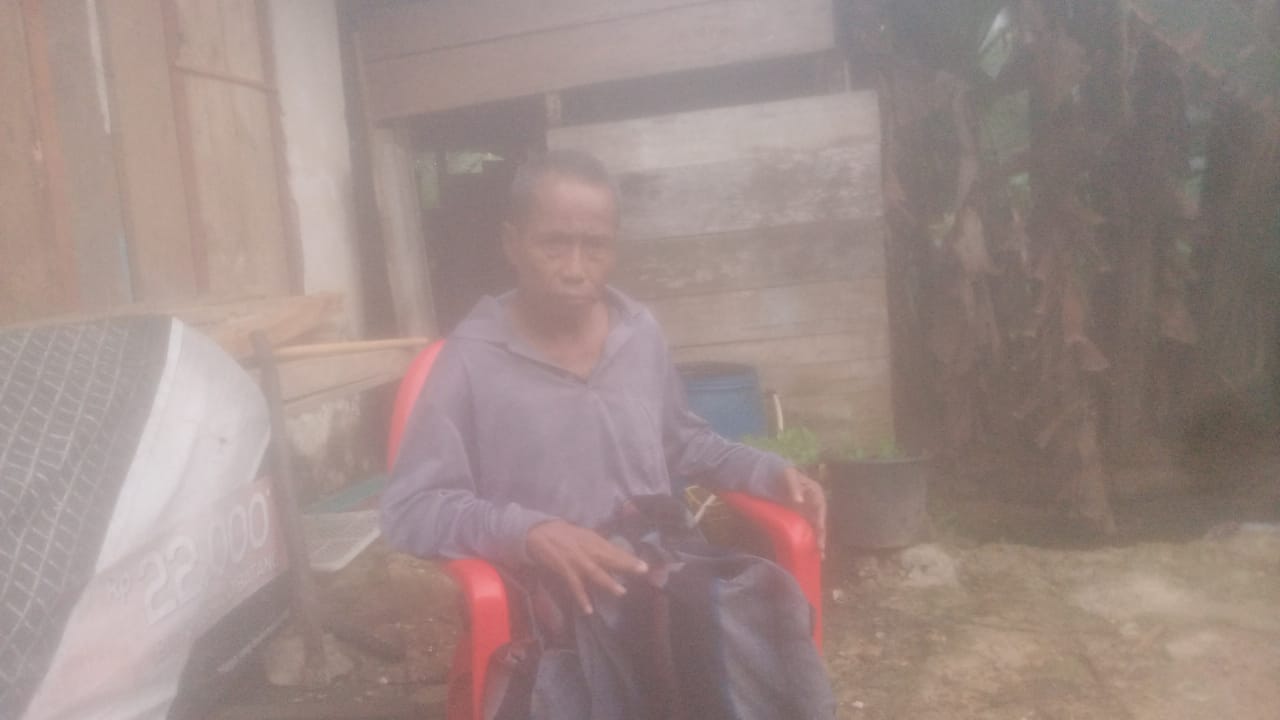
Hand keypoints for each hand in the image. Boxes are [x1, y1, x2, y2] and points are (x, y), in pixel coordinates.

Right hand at [526, 520, 649, 613]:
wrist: (537, 532)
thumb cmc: (562, 535)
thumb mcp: (582, 536)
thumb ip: (597, 546)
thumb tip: (615, 555)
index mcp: (592, 539)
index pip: (614, 549)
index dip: (629, 557)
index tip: (645, 565)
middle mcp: (586, 547)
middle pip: (609, 556)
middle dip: (626, 564)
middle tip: (643, 571)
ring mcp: (575, 558)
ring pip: (594, 571)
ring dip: (607, 582)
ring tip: (621, 592)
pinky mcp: (563, 568)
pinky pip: (574, 584)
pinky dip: (581, 596)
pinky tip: (588, 609)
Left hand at [782, 467, 827, 555]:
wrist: (776, 474)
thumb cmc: (784, 473)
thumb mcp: (789, 475)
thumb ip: (794, 487)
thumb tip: (799, 501)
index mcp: (816, 493)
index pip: (820, 509)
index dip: (820, 521)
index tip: (819, 531)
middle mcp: (816, 503)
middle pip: (820, 521)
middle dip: (821, 536)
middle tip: (822, 551)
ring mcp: (810, 510)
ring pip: (815, 528)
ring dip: (817, 540)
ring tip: (820, 556)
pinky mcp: (802, 516)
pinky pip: (807, 528)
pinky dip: (809, 538)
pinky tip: (809, 549)